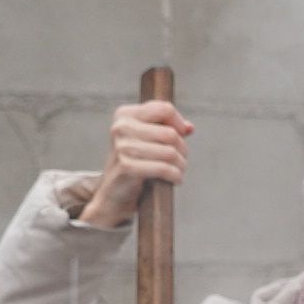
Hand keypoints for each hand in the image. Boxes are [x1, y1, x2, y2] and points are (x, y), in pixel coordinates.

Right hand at [70, 99, 191, 227]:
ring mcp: (122, 147)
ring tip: (179, 170)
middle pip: (170, 133)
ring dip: (181, 164)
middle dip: (182, 149)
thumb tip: (189, 128)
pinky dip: (175, 175)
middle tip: (181, 160)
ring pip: (170, 152)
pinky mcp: (127, 166)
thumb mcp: (147, 141)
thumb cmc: (134, 164)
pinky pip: (163, 168)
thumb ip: (167, 129)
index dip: (178, 123)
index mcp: (125, 114)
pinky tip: (175, 179)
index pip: (164, 109)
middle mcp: (121, 127)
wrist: (113, 194)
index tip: (182, 136)